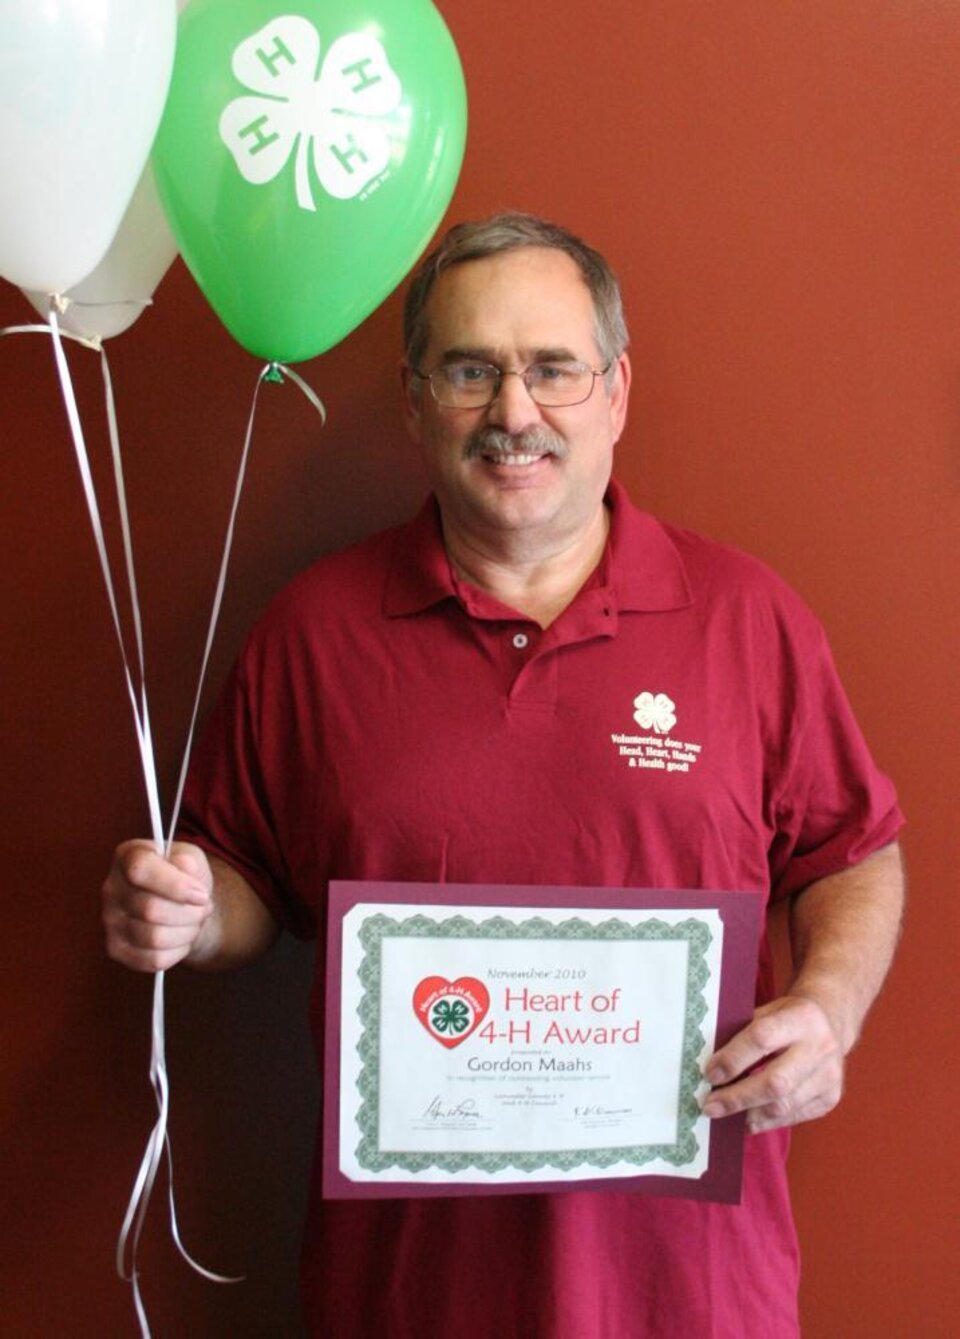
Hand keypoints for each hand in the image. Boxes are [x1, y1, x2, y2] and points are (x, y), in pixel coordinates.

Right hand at [102, 839, 214, 972]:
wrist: (181, 905)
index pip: (140, 870)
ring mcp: (109, 920)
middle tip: (204, 908)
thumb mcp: (192, 859)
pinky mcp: (115, 948)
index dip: (175, 885)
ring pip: (154, 937)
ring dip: (186, 932)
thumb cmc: (185, 878)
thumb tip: (183, 866)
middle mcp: (111, 888)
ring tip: (195, 922)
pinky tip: (181, 938)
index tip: (201, 894)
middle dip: (189, 913)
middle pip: (151, 909)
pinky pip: (152, 960)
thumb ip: (188, 860)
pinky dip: (177, 951)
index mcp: (127, 856)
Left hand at [701, 994, 844, 1133]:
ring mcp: (829, 1076)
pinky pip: (794, 1116)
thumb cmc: (788, 1016)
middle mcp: (820, 1047)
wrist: (831, 1021)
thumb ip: (743, 1032)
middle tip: (710, 1106)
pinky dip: (767, 1121)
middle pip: (775, 1082)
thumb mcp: (768, 1011)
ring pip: (785, 1105)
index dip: (732, 1059)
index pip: (762, 1039)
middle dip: (738, 1098)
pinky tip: (748, 1120)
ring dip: (749, 1114)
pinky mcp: (831, 1098)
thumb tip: (709, 1063)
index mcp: (801, 1017)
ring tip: (724, 1116)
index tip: (709, 1074)